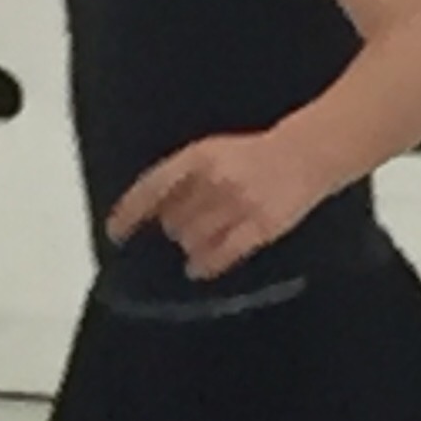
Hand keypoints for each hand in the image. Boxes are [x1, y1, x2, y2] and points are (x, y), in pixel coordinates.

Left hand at [107, 129, 318, 281]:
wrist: (305, 154)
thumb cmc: (254, 155)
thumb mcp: (213, 152)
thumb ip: (183, 177)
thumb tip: (151, 210)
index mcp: (200, 156)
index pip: (153, 187)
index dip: (130, 212)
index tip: (115, 232)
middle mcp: (217, 180)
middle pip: (172, 221)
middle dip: (172, 228)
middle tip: (181, 228)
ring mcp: (240, 204)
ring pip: (193, 241)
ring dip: (188, 245)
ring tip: (196, 242)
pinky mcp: (261, 227)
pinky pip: (222, 255)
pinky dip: (205, 265)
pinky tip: (197, 268)